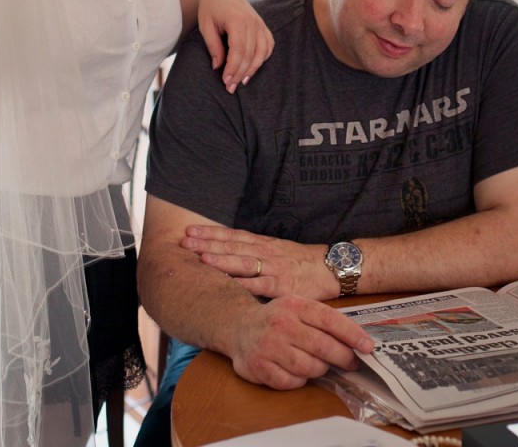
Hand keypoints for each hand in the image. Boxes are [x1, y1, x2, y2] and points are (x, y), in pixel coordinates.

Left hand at [182, 225, 338, 300]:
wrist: (332, 268)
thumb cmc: (303, 261)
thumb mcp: (278, 250)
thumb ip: (256, 252)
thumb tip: (229, 254)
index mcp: (264, 243)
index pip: (233, 236)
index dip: (211, 233)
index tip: (191, 231)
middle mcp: (266, 252)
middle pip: (232, 247)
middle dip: (208, 244)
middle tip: (185, 241)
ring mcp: (274, 268)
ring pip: (243, 263)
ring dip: (221, 260)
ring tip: (201, 258)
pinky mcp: (282, 286)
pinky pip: (260, 286)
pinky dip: (243, 285)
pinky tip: (228, 285)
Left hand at [194, 0, 273, 92]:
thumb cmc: (210, 10)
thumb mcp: (206, 27)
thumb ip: (213, 46)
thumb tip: (218, 67)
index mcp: (237, 19)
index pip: (239, 50)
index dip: (233, 68)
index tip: (225, 81)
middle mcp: (252, 21)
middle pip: (250, 54)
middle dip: (240, 73)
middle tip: (230, 88)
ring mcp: (260, 23)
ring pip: (262, 52)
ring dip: (252, 69)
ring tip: (241, 81)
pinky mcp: (262, 26)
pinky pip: (268, 45)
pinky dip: (263, 58)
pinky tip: (252, 68)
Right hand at [227, 295, 374, 389]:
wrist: (238, 325)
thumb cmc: (278, 319)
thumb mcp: (298, 308)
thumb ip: (323, 321)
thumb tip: (359, 341)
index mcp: (294, 305)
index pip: (329, 320)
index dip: (352, 334)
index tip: (368, 347)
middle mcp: (280, 324)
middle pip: (322, 347)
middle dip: (343, 358)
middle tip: (351, 363)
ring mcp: (267, 346)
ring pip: (309, 367)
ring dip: (320, 369)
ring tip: (319, 364)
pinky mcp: (258, 366)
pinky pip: (291, 382)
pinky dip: (299, 381)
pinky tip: (297, 372)